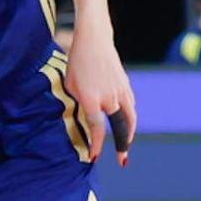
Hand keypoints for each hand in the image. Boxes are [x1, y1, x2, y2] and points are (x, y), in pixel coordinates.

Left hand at [64, 24, 135, 165]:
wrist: (95, 40)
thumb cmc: (77, 62)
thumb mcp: (70, 84)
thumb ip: (80, 102)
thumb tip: (87, 117)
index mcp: (92, 98)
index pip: (97, 128)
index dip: (96, 144)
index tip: (94, 157)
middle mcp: (109, 97)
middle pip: (121, 128)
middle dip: (122, 146)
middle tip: (122, 161)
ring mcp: (120, 91)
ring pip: (130, 119)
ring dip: (128, 134)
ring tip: (125, 145)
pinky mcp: (125, 85)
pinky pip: (130, 107)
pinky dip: (129, 118)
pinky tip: (126, 123)